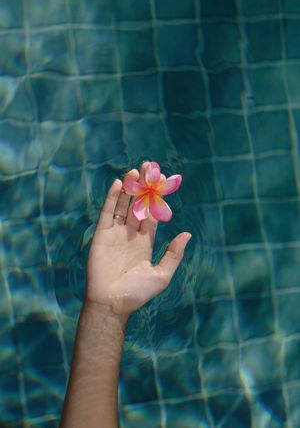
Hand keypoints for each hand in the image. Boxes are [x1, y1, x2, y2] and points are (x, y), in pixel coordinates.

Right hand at [86, 162, 191, 318]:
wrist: (112, 303)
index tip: (162, 179)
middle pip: (138, 203)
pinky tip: (118, 184)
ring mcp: (116, 232)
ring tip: (135, 171)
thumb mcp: (162, 274)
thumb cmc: (138, 292)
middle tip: (149, 166)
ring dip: (129, 188)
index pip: (152, 212)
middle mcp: (131, 233)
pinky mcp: (102, 234)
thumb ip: (174, 253)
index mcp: (145, 241)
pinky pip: (108, 212)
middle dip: (143, 185)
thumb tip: (188, 234)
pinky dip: (112, 198)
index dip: (157, 196)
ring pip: (123, 204)